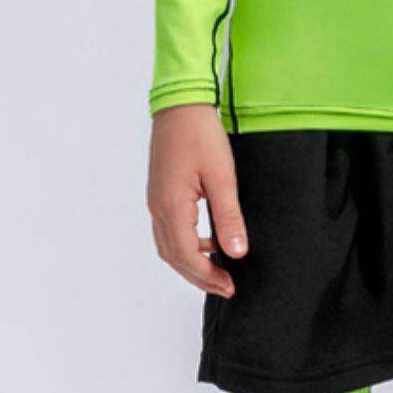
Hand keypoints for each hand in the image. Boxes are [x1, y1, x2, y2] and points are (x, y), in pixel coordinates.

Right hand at [147, 103, 248, 294]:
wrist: (181, 105)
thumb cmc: (200, 134)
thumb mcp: (223, 177)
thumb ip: (229, 218)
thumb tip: (237, 252)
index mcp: (171, 206)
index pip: (186, 255)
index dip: (208, 276)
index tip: (230, 286)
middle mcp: (157, 207)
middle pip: (173, 256)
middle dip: (199, 276)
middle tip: (226, 287)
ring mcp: (156, 201)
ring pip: (168, 246)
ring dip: (191, 262)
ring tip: (219, 269)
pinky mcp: (160, 193)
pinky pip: (169, 230)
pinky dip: (186, 245)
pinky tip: (209, 240)